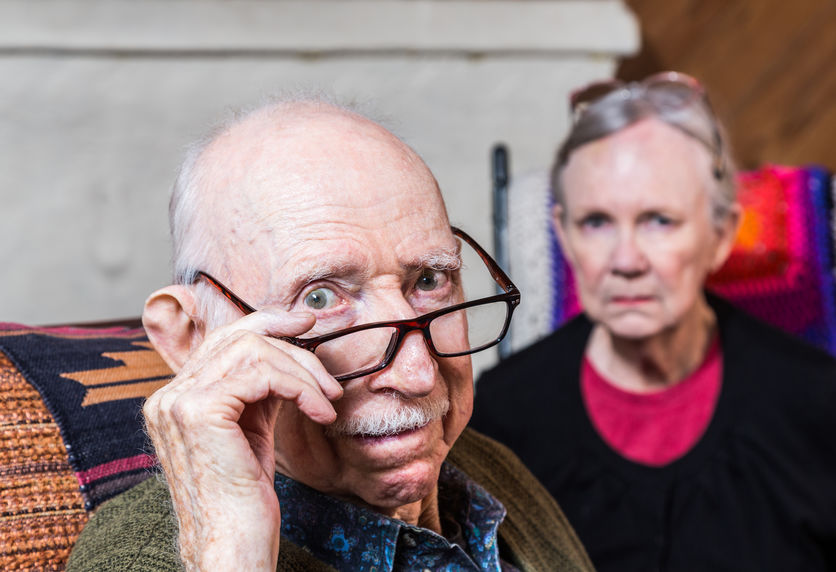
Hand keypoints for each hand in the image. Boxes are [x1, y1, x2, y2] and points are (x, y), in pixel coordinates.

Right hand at [143, 309, 342, 570]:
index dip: (268, 322)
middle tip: (329, 378)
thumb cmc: (245, 497)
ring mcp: (177, 401)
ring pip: (254, 349)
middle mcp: (168, 395)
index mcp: (177, 397)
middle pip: (240, 336)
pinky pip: (262, 374)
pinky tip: (319, 411)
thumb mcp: (252, 429)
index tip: (306, 324)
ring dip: (303, 371)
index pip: (224, 338)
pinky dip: (300, 387)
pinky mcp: (198, 411)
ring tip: (327, 402)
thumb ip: (258, 389)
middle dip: (294, 348)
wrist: (232, 545)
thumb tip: (288, 348)